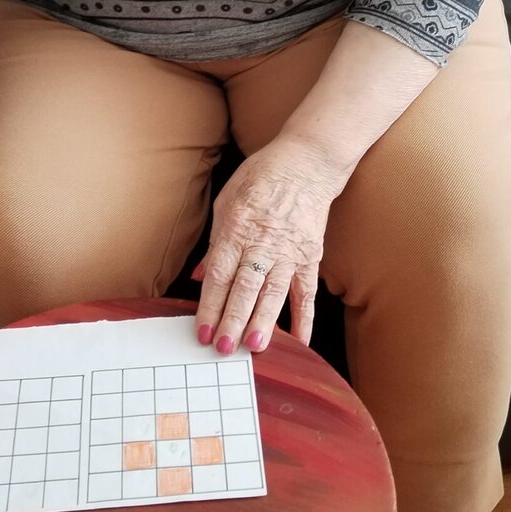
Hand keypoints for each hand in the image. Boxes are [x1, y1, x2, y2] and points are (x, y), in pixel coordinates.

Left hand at [193, 138, 344, 352]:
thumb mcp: (226, 202)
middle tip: (223, 348)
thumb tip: (199, 277)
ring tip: (254, 347)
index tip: (201, 331)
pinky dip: (305, 317)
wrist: (306, 163)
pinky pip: (307, 292)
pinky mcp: (311, 256)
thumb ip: (214, 244)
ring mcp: (289, 251)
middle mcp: (263, 243)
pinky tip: (300, 341)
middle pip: (245, 288)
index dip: (209, 306)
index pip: (220, 275)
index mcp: (237, 229)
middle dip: (233, 320)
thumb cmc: (260, 179)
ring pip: (274, 293)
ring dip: (264, 322)